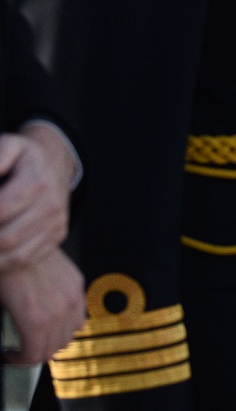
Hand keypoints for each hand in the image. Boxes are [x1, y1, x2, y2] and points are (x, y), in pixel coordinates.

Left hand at [0, 124, 76, 269]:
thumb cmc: (21, 158)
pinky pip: (23, 259)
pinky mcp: (56, 237)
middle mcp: (50, 207)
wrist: (55, 166)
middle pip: (5, 238)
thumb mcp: (9, 147)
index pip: (1, 210)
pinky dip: (0, 263)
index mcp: (37, 182)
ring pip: (14, 255)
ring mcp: (55, 224)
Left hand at [0, 249, 84, 363]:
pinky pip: (79, 315)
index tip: (8, 356)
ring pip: (70, 334)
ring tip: (37, 336)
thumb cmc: (3, 271)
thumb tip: (4, 344)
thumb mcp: (0, 305)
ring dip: (54, 340)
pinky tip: (53, 319)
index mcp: (35, 320)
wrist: (15, 239)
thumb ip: (9, 327)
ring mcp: (71, 297)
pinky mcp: (77, 285)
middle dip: (35, 353)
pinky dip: (67, 323)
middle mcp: (58, 311)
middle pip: (54, 348)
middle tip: (21, 349)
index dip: (19, 361)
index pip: (35, 356)